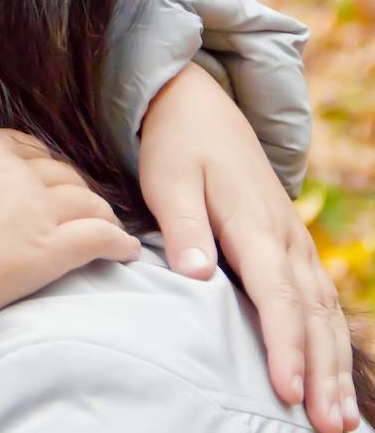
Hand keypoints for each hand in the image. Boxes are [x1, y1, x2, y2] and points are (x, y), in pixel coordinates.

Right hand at [0, 129, 141, 367]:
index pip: (25, 147)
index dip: (40, 164)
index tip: (44, 180)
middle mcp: (14, 171)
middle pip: (61, 173)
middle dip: (72, 189)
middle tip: (78, 208)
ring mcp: (36, 209)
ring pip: (89, 202)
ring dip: (101, 214)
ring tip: (107, 228)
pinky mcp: (51, 250)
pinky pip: (102, 237)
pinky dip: (119, 243)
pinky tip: (125, 251)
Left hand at [141, 63, 355, 432]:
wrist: (198, 108)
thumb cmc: (177, 147)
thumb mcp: (170, 178)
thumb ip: (184, 227)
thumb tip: (196, 273)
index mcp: (257, 226)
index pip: (278, 297)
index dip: (285, 346)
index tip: (287, 390)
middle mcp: (286, 240)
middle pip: (313, 316)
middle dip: (323, 374)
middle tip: (328, 427)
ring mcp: (295, 244)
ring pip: (325, 314)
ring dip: (334, 367)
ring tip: (340, 420)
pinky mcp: (291, 248)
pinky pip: (321, 303)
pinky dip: (332, 343)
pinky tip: (334, 378)